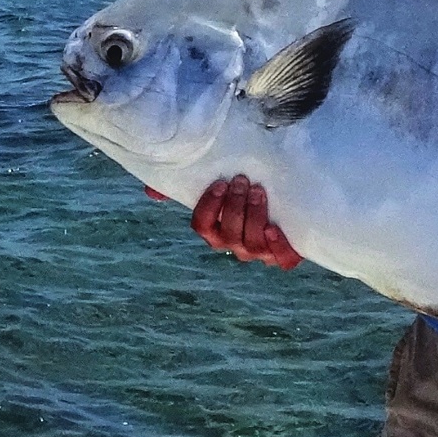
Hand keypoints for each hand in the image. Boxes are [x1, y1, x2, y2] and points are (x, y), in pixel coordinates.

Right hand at [182, 174, 302, 268]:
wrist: (284, 188)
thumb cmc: (245, 182)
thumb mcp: (216, 177)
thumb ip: (182, 182)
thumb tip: (152, 193)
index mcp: (214, 229)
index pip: (202, 226)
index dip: (209, 207)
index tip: (219, 183)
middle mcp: (234, 243)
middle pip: (228, 236)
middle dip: (234, 207)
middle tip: (243, 181)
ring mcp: (259, 250)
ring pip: (252, 245)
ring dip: (254, 217)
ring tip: (259, 192)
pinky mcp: (285, 253)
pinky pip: (281, 260)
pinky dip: (278, 247)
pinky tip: (275, 228)